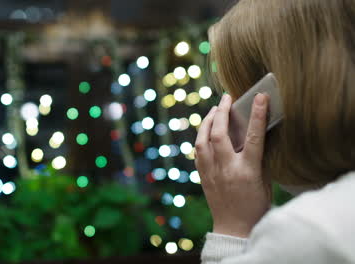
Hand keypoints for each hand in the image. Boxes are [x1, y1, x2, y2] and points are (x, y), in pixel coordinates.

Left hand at [194, 93, 271, 237]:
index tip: (259, 97)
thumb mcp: (264, 182)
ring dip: (208, 122)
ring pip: (202, 140)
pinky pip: (198, 152)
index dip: (257, 114)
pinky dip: (201, 138)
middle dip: (222, 112)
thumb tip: (254, 134)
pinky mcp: (202, 177)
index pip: (253, 137)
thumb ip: (258, 158)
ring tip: (214, 110)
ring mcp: (211, 173)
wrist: (234, 228)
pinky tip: (206, 131)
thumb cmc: (255, 206)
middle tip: (227, 98)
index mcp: (247, 171)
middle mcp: (226, 169)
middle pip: (219, 134)